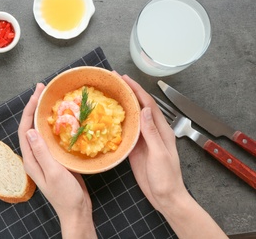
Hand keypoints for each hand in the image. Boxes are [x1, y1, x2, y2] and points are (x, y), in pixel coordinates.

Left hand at [18, 83, 96, 238]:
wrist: (76, 210)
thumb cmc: (65, 195)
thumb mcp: (53, 173)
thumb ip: (41, 152)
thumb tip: (30, 130)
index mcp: (31, 159)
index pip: (24, 129)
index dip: (29, 110)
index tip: (36, 94)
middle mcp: (35, 156)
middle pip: (31, 126)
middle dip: (35, 107)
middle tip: (43, 89)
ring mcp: (46, 157)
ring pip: (42, 130)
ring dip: (44, 113)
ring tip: (50, 98)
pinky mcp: (56, 158)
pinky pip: (53, 137)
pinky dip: (56, 124)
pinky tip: (64, 117)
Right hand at [120, 74, 186, 211]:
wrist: (165, 197)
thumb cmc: (167, 178)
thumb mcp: (160, 154)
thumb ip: (152, 133)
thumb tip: (144, 110)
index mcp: (161, 129)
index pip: (148, 104)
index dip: (136, 89)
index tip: (124, 78)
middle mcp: (152, 130)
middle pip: (139, 106)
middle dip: (127, 92)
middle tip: (112, 81)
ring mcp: (143, 139)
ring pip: (132, 116)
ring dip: (121, 104)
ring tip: (108, 93)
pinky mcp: (135, 148)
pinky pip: (126, 130)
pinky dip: (118, 121)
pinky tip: (109, 117)